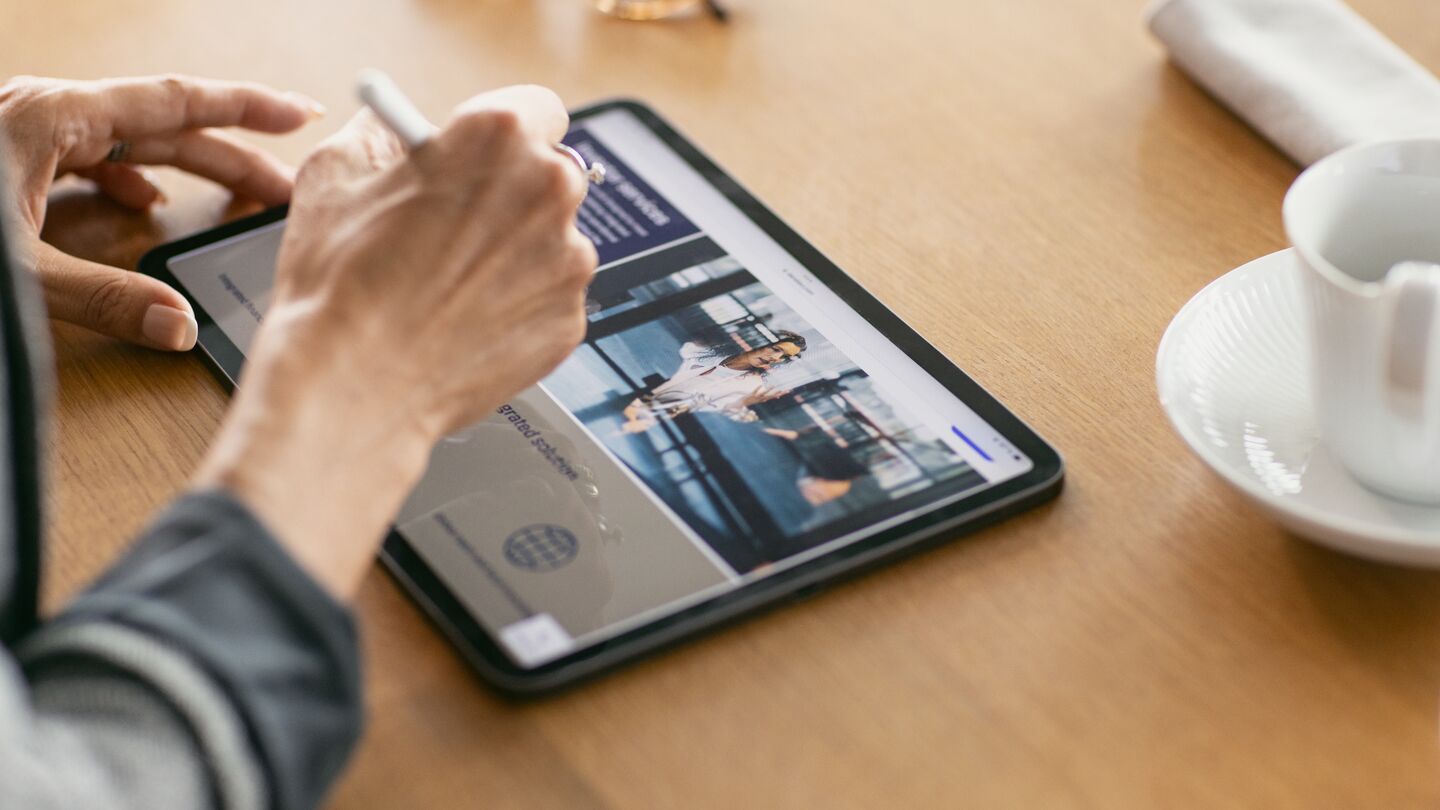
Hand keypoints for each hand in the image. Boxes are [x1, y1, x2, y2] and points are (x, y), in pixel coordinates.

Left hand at [0, 75, 323, 349]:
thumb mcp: (17, 268)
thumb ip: (101, 296)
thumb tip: (181, 327)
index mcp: (53, 116)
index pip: (176, 103)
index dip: (247, 107)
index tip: (302, 114)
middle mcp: (47, 114)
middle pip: (166, 129)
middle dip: (235, 159)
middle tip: (290, 191)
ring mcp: (29, 133)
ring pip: (132, 143)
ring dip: (190, 171)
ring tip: (236, 198)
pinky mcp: (15, 158)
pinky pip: (93, 158)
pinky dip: (134, 180)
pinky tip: (148, 204)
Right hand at [195, 86, 596, 598]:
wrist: (353, 386)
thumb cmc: (340, 284)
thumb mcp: (335, 174)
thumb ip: (380, 134)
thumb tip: (390, 126)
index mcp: (498, 137)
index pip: (536, 108)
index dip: (503, 132)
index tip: (486, 152)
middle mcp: (549, 192)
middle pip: (550, 175)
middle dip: (511, 193)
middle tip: (460, 223)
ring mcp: (569, 262)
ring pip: (552, 242)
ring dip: (515, 254)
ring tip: (451, 285)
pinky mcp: (570, 321)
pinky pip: (550, 299)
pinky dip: (519, 307)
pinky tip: (467, 321)